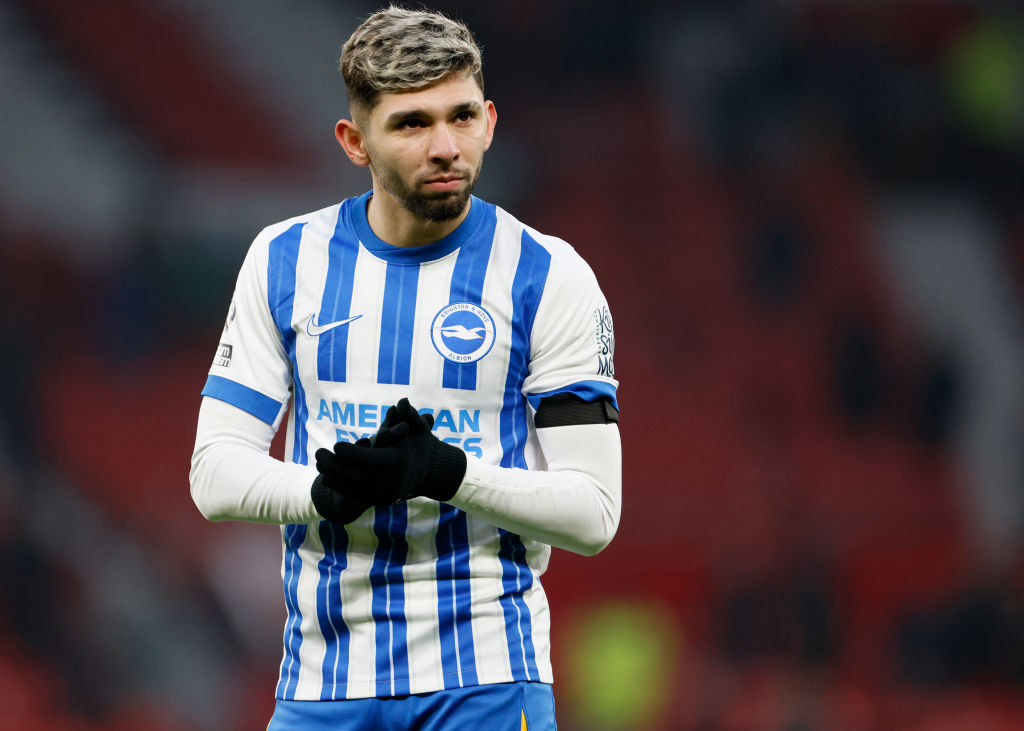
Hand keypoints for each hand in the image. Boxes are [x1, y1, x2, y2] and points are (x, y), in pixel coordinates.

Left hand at [313, 398, 466, 512]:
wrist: (428, 473)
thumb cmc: (419, 445)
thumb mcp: (418, 428)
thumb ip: (409, 415)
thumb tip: (403, 401)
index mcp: (399, 463)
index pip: (371, 460)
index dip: (352, 454)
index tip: (337, 444)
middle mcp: (391, 482)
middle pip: (357, 476)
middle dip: (334, 465)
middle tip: (317, 452)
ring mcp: (385, 494)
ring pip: (353, 489)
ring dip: (332, 476)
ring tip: (318, 462)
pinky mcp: (380, 501)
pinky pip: (356, 497)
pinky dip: (340, 487)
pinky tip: (327, 475)